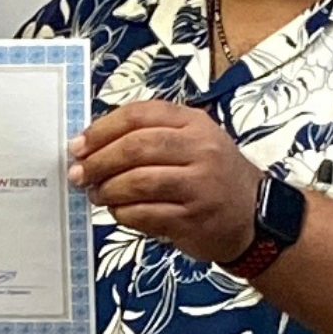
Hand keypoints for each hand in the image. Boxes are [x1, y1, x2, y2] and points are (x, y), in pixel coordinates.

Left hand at [68, 100, 260, 266]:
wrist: (254, 215)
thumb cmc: (212, 175)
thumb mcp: (192, 141)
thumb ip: (149, 136)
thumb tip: (92, 146)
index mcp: (194, 123)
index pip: (140, 115)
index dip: (102, 130)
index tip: (79, 145)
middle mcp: (200, 149)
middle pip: (136, 147)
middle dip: (99, 161)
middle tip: (79, 174)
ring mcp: (199, 185)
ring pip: (138, 182)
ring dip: (109, 190)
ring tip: (96, 194)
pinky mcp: (193, 219)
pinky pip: (145, 214)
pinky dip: (124, 214)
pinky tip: (119, 211)